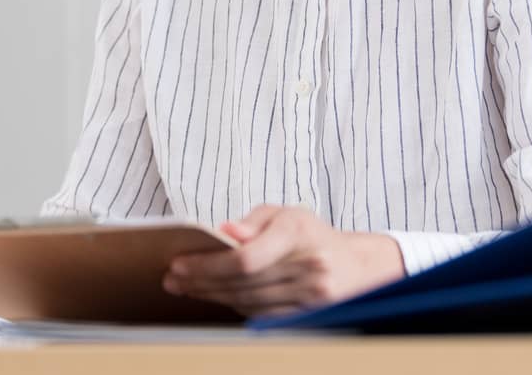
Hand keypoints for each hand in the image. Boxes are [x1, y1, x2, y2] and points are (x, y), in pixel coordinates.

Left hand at [161, 205, 404, 317]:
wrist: (358, 267)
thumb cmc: (313, 235)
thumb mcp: (285, 213)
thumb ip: (254, 219)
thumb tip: (225, 231)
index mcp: (299, 233)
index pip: (246, 258)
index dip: (208, 264)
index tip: (180, 263)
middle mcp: (309, 266)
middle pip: (242, 282)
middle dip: (202, 281)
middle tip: (173, 278)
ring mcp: (312, 296)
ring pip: (249, 301)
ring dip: (212, 296)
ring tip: (186, 287)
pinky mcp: (310, 316)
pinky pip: (261, 315)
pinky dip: (234, 305)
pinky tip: (215, 297)